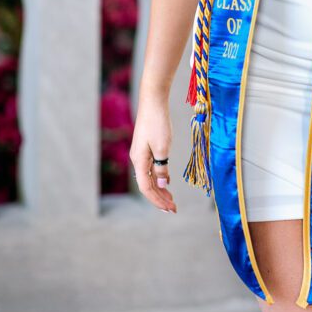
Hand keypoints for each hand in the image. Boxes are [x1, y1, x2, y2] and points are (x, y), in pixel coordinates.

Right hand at [129, 97, 177, 213]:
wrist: (153, 101)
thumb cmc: (157, 123)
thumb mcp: (163, 147)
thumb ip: (162, 167)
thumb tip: (162, 184)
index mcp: (139, 161)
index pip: (147, 188)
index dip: (158, 200)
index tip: (170, 209)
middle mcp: (138, 160)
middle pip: (147, 185)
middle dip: (160, 198)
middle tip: (173, 209)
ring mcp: (141, 154)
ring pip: (149, 177)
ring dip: (160, 189)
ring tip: (171, 199)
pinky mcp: (146, 147)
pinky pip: (151, 168)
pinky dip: (159, 177)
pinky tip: (167, 182)